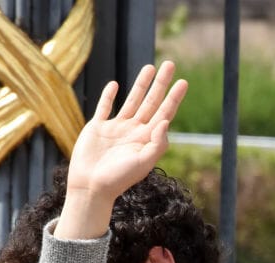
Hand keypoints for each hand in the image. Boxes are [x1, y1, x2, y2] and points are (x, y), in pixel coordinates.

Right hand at [56, 61, 187, 239]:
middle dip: (161, 84)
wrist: (91, 186)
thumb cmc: (119, 179)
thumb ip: (157, 143)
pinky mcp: (98, 128)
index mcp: (146, 140)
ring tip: (150, 67)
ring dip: (141, 85)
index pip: (164, 114)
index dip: (174, 98)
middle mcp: (134, 132)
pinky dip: (109, 96)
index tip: (183, 81)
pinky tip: (115, 85)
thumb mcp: (143, 163)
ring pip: (131, 101)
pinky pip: (105, 108)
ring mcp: (116, 129)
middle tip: (170, 64)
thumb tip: (166, 121)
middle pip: (151, 103)